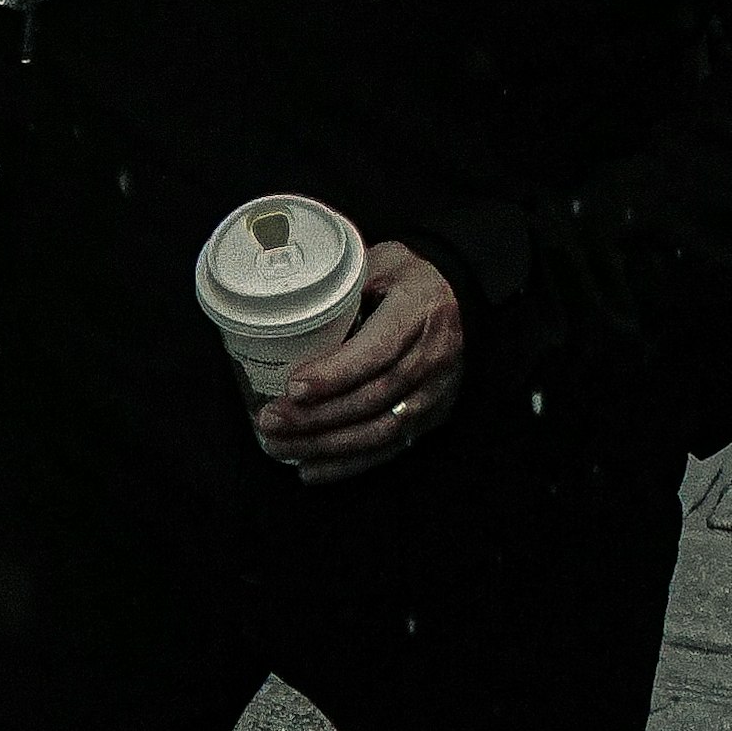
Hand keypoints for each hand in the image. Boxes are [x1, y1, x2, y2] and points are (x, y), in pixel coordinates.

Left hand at [258, 240, 465, 469]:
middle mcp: (432, 357)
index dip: (335, 374)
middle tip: (271, 418)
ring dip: (324, 444)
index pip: (378, 351)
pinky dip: (347, 464)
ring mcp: (434, 393)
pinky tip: (310, 468)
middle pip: (373, 398)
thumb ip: (343, 282)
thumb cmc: (411, 280)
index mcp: (419, 312)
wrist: (460, 300)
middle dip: (317, 416)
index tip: (293, 386)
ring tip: (279, 445)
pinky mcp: (430, 417)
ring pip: (378, 431)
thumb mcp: (382, 262)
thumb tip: (289, 301)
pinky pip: (388, 449)